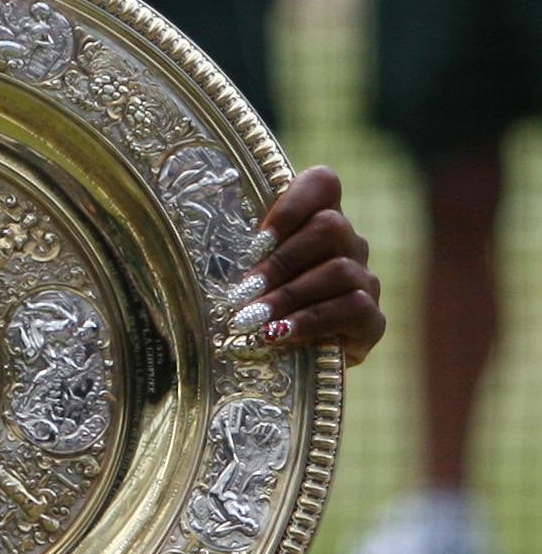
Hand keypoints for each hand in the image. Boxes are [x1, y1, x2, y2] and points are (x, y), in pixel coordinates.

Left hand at [229, 165, 385, 367]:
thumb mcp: (242, 281)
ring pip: (339, 270)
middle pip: (330, 227)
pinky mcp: (373, 320)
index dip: (292, 203)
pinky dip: (310, 322)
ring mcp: (364, 281)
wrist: (291, 370)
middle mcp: (348, 245)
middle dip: (280, 261)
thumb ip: (236, 260)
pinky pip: (353, 309)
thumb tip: (181, 252)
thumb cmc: (256, 314)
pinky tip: (279, 336)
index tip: (256, 242)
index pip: (323, 183)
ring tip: (251, 320)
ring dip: (288, 296)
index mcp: (317, 223)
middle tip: (243, 292)